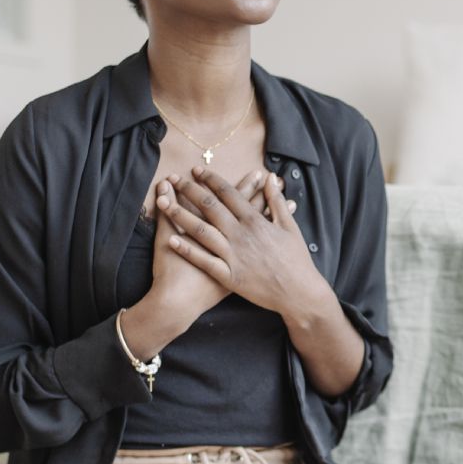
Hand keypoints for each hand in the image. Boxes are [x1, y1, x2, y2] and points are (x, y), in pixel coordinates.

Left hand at [162, 165, 327, 315]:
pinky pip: (204, 260)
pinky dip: (187, 250)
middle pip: (210, 207)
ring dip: (181, 214)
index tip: (197, 170)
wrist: (299, 293)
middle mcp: (241, 235)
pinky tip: (171, 239)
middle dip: (190, 190)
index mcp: (256, 221)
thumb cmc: (296, 260)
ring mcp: (233, 255)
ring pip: (202, 230)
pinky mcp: (229, 276)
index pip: (229, 194)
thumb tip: (271, 179)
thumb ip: (277, 202)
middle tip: (174, 178)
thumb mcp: (290, 227)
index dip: (211, 180)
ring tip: (163, 202)